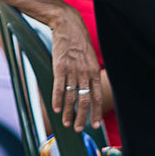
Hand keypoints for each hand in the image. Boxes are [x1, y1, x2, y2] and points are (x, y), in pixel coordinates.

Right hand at [49, 9, 102, 131]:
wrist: (68, 26)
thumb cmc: (79, 43)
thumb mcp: (90, 58)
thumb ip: (89, 74)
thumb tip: (88, 88)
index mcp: (94, 72)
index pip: (97, 96)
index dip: (96, 112)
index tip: (95, 124)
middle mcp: (85, 73)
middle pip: (85, 100)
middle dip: (83, 117)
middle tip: (80, 130)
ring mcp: (72, 71)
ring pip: (72, 97)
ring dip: (70, 113)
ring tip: (68, 124)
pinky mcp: (59, 67)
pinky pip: (59, 87)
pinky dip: (58, 100)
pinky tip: (57, 110)